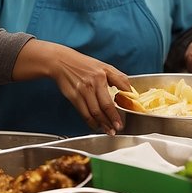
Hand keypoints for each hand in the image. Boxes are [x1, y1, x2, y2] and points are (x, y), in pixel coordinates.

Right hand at [12, 39, 130, 133]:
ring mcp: (82, 91)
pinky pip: (83, 113)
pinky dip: (90, 122)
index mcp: (102, 76)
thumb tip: (130, 91)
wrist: (61, 62)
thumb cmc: (84, 64)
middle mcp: (92, 84)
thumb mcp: (104, 66)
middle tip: (117, 128)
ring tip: (108, 130)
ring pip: (94, 112)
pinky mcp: (73, 97)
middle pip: (104, 107)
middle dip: (112, 120)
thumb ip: (119, 78)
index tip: (124, 118)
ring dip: (102, 124)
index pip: (114, 95)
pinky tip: (96, 125)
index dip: (119, 109)